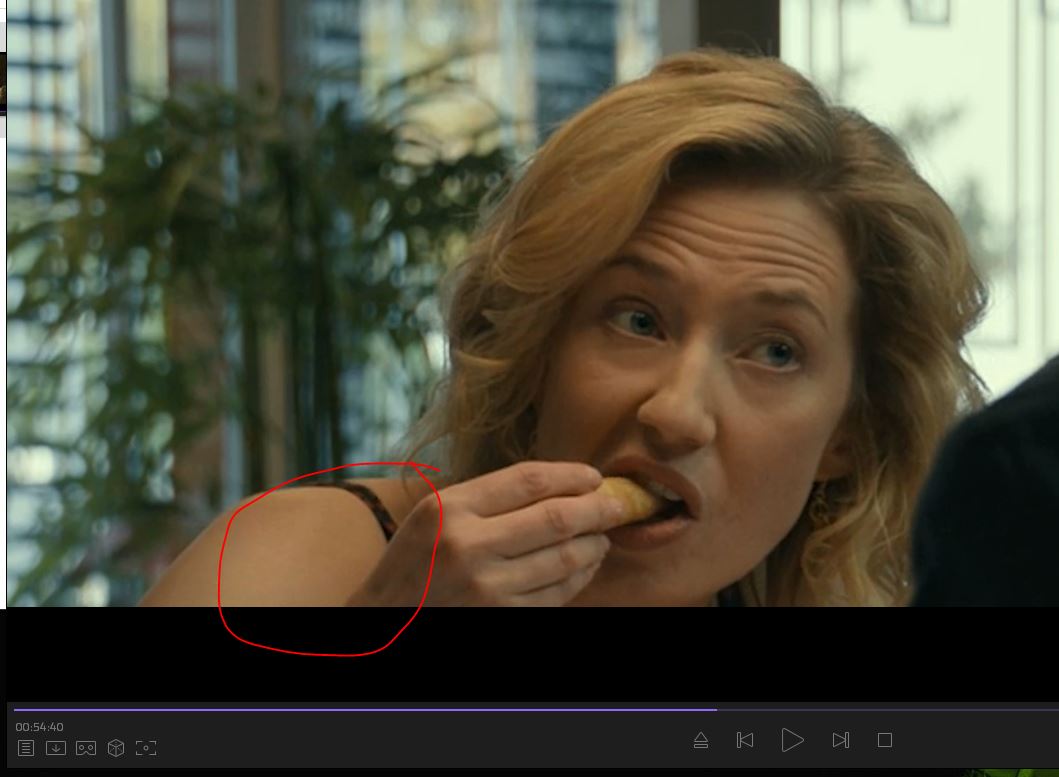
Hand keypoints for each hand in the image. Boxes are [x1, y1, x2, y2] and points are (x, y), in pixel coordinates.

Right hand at [348, 461, 627, 605]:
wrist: (384, 619)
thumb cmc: (414, 559)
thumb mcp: (435, 513)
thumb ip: (489, 496)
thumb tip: (563, 484)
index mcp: (450, 508)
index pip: (529, 480)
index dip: (572, 475)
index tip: (594, 476)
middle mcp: (467, 545)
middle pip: (556, 517)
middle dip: (599, 509)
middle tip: (619, 504)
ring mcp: (485, 587)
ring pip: (565, 558)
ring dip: (595, 544)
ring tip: (603, 536)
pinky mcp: (499, 617)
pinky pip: (556, 593)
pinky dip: (580, 576)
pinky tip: (585, 564)